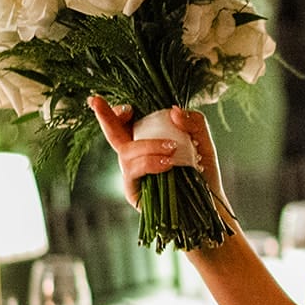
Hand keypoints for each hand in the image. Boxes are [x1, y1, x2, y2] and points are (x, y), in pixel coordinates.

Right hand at [88, 96, 224, 210]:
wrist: (209, 204)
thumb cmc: (203, 172)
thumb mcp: (203, 141)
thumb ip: (193, 122)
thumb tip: (172, 110)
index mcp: (148, 139)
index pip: (128, 121)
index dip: (120, 111)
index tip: (127, 107)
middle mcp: (136, 155)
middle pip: (113, 133)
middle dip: (103, 116)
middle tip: (94, 100)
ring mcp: (132, 173)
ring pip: (126, 152)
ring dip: (148, 146)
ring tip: (173, 149)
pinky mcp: (133, 191)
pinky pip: (133, 172)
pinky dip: (149, 164)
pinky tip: (167, 164)